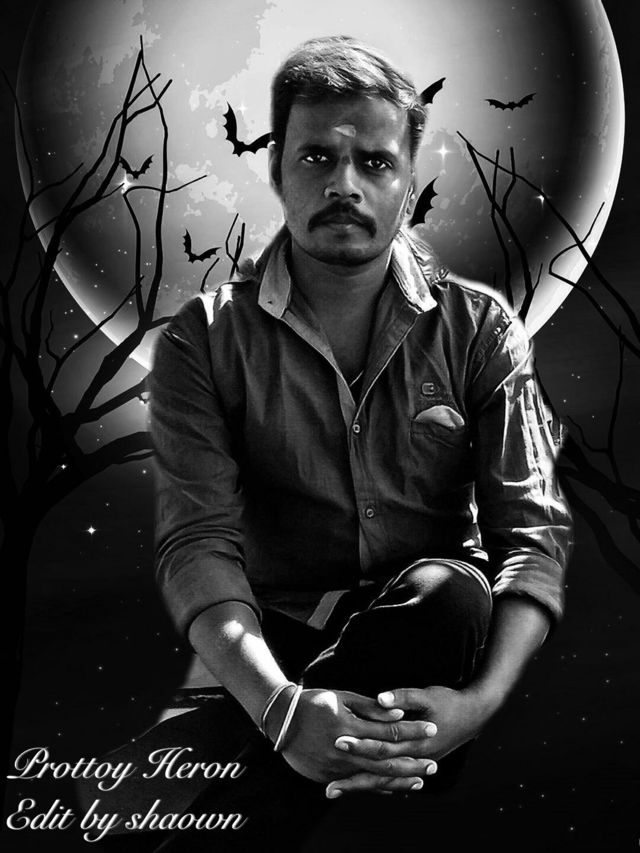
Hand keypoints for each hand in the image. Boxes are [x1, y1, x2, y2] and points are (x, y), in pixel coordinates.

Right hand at [274, 688, 437, 791]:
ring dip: (399, 780)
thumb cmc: (314, 703)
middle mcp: (345, 750)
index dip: (412, 730)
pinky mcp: (327, 776)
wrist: (280, 721)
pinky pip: (358, 784)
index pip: (389, 731)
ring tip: (420, 779)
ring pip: (374, 778)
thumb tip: (397, 712)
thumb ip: (370, 708)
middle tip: (434, 763)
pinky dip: (378, 787)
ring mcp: (336, 766)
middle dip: (412, 762)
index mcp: (350, 726)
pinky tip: (393, 788)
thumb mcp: (342, 698)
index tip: (431, 728)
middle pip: (386, 761)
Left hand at [325, 685, 492, 797]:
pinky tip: (359, 788)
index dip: (360, 746)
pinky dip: (376, 785)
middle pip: (379, 770)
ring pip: (385, 780)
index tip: (337, 742)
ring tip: (335, 790)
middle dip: (354, 775)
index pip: (382, 747)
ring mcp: (416, 764)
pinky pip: (393, 779)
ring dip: (360, 785)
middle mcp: (415, 758)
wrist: (473, 716)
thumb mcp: (425, 695)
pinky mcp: (416, 764)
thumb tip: (379, 698)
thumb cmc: (447, 702)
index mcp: (415, 742)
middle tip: (329, 782)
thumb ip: (402, 697)